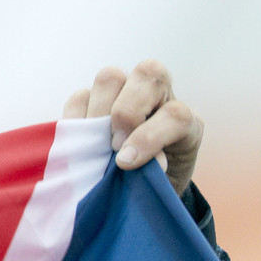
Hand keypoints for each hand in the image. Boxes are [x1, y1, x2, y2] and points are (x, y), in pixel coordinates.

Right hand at [64, 60, 202, 196]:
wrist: (143, 187)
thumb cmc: (158, 185)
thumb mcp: (164, 184)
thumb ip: (150, 172)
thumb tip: (124, 160)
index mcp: (184, 120)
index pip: (176, 115)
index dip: (150, 137)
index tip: (127, 163)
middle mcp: (159, 98)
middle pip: (150, 74)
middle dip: (128, 111)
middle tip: (115, 145)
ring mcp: (126, 94)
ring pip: (111, 77)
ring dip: (99, 110)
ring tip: (95, 143)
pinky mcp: (95, 100)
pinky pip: (81, 96)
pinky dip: (76, 118)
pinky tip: (79, 142)